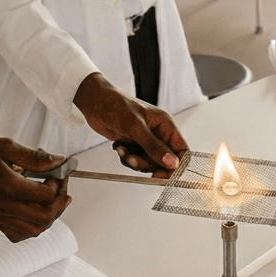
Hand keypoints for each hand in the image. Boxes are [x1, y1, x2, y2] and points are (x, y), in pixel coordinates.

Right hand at [0, 133, 70, 240]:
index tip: (59, 169)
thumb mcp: (5, 146)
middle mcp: (4, 207)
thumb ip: (34, 157)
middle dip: (60, 202)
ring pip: (34, 230)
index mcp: (8, 187)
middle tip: (62, 185)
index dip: (59, 183)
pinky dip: (33, 227)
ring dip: (50, 216)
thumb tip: (59, 161)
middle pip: (45, 218)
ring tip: (53, 199)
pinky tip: (35, 211)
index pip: (46, 196)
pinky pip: (18, 234)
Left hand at [72, 73, 188, 177]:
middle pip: (163, 161)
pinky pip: (135, 160)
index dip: (175, 165)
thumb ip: (154, 147)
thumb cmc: (115, 105)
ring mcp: (145, 139)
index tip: (162, 176)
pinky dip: (126, 157)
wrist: (93, 101)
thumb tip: (172, 163)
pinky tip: (118, 147)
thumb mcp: (136, 127)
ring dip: (134, 161)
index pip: (181, 150)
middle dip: (147, 164)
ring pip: (148, 162)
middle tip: (133, 161)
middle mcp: (158, 133)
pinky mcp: (133, 144)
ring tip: (123, 151)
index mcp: (165, 125)